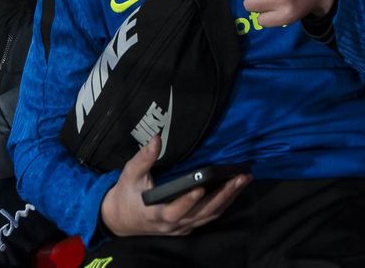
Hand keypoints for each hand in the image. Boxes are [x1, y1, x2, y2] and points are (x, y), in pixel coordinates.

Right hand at [100, 135, 248, 236]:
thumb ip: (144, 158)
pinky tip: (234, 190)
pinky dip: (223, 204)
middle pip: (202, 213)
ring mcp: (182, 227)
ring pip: (209, 215)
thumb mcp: (130, 174)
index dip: (187, 201)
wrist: (121, 218)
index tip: (200, 187)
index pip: (174, 211)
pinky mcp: (188, 226)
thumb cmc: (127, 194)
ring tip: (243, 180)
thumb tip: (157, 139)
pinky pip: (208, 217)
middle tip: (239, 178)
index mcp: (156, 213)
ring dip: (228, 199)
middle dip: (223, 196)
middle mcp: (172, 224)